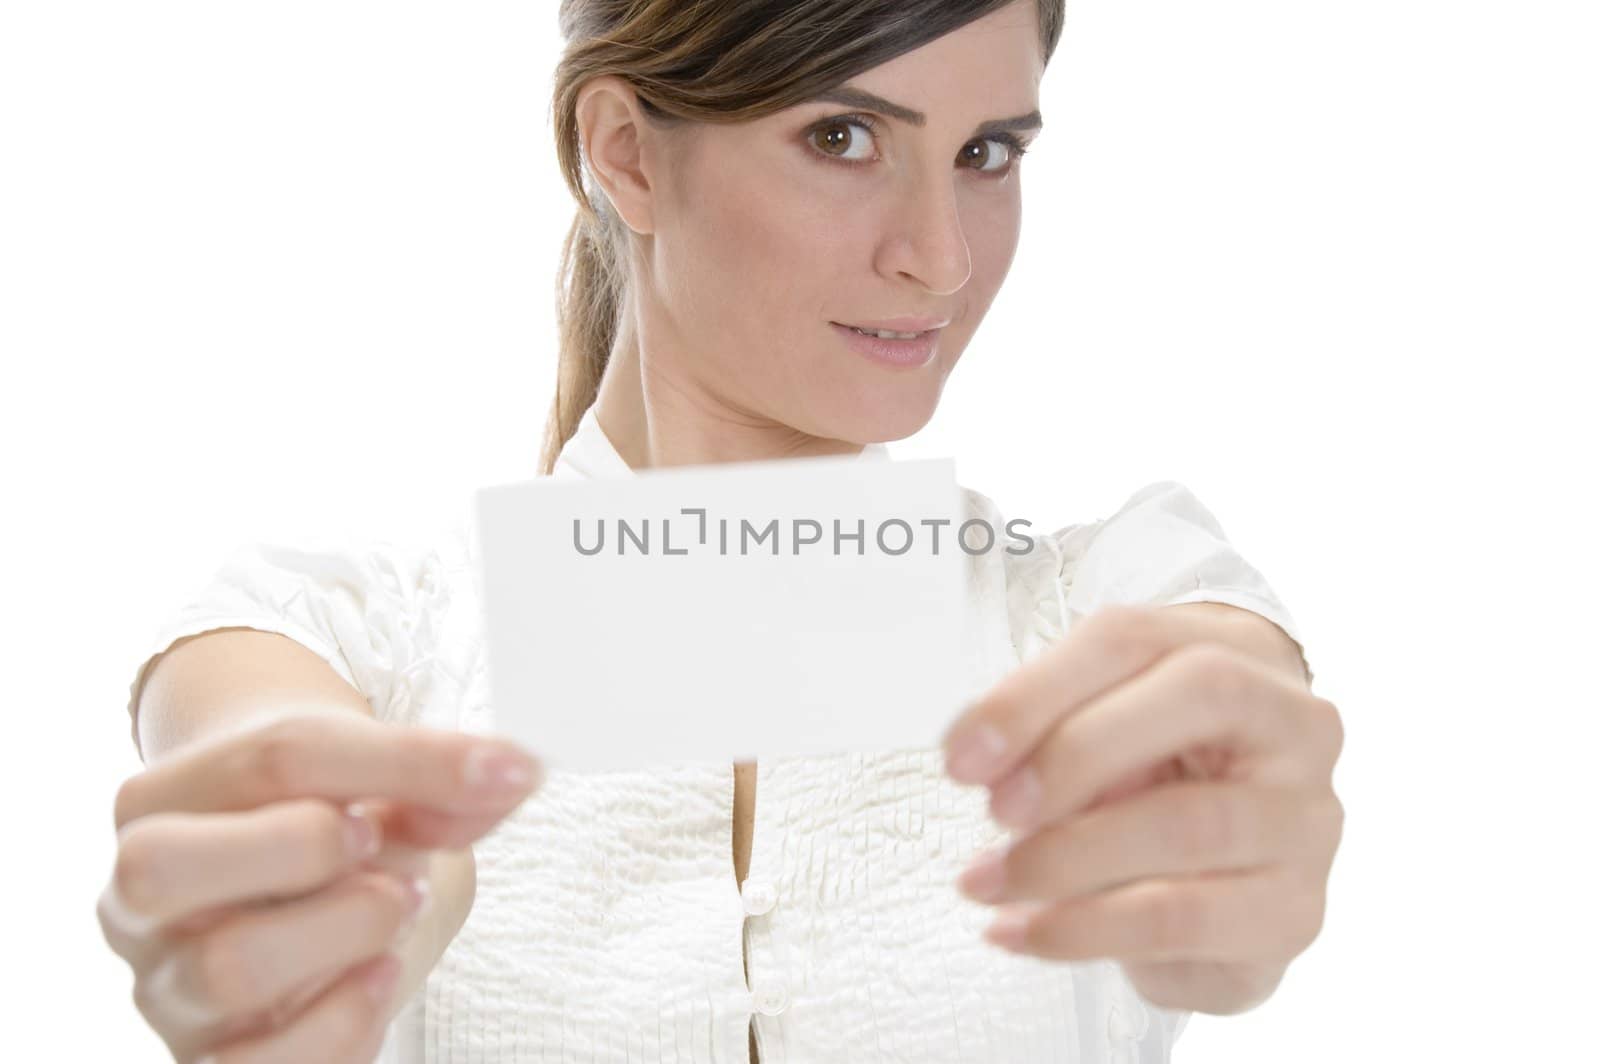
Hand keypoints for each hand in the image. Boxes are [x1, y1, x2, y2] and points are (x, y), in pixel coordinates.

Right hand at [98, 712, 543, 1062]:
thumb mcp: (382, 782)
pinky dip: (342, 1021)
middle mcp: (139, 897)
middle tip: (380, 845)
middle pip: (163, 867)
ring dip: (347, 932)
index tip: (484, 773)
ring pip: (225, 968)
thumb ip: (438, 774)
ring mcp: (165, 984)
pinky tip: (381, 975)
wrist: (304, 878)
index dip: (395, 766)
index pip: (272, 760)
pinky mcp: (207, 1056)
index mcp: (164, 800)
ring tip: (397, 908)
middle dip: (308, 850)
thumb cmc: (328, 820)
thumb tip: (511, 773)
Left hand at [940, 604, 1343, 1013]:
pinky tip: (1023, 931)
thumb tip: (976, 758)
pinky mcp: (1292, 911)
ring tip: (988, 881)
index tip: (962, 754)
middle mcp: (1294, 725)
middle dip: (1072, 757)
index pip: (1132, 640)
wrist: (1234, 868)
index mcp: (1236, 651)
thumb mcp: (1101, 728)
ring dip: (1064, 856)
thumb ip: (1045, 724)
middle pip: (1195, 697)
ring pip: (1185, 823)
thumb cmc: (1159, 774)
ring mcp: (1305, 820)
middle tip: (993, 810)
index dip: (1037, 692)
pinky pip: (1179, 918)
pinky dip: (1082, 927)